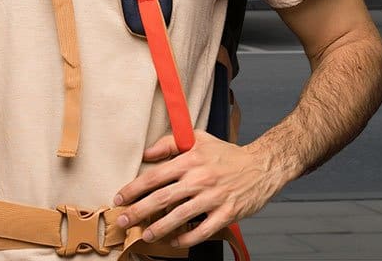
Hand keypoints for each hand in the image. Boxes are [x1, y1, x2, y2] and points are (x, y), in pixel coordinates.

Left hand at [113, 130, 285, 247]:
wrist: (261, 166)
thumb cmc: (226, 153)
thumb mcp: (197, 139)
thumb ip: (169, 143)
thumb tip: (146, 154)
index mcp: (188, 161)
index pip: (154, 177)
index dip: (133, 189)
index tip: (120, 198)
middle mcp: (198, 179)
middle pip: (162, 198)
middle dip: (138, 211)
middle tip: (123, 220)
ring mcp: (213, 198)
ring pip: (180, 216)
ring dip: (159, 227)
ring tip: (145, 234)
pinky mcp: (227, 213)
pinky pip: (204, 230)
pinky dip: (188, 237)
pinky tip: (176, 241)